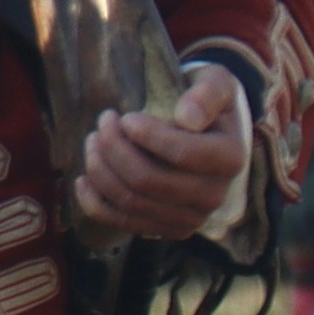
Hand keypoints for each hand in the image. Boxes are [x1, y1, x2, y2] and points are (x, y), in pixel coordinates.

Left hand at [73, 60, 250, 243]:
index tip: (126, 117)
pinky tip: (83, 179)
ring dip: (100, 171)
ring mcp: (190, 218)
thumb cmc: (206, 104)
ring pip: (130, 201)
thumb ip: (207, 94)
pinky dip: (94, 202)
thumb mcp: (216, 85)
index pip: (183, 153)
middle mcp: (214, 196)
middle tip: (102, 123)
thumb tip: (187, 118)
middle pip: (148, 180)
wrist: (208, 135)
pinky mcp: (166, 230)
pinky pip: (122, 222)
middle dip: (114, 149)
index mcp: (230, 159)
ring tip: (93, 142)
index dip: (147, 135)